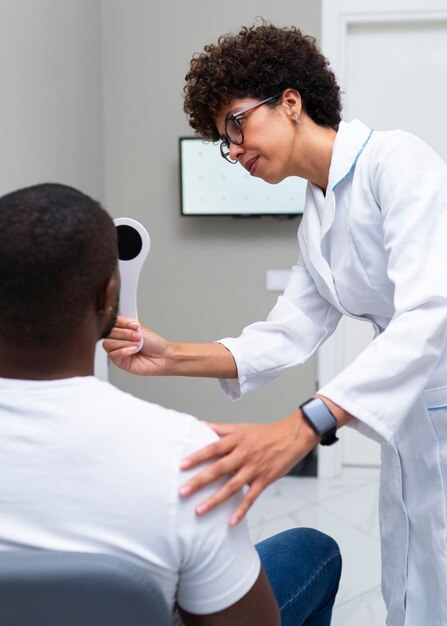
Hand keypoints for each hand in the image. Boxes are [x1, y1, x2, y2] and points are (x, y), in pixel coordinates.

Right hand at [102, 316, 169, 375]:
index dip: (121, 323)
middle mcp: (118, 340)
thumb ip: (127, 322)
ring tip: (137, 344)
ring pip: (108, 344)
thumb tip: (117, 318)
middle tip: (137, 336)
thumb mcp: (141, 328)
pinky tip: (133, 351)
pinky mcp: (119, 361)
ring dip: (124, 343)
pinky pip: (113, 355)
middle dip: (124, 333)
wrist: (163, 357)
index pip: (112, 323)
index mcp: (122, 330)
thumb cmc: (155, 344)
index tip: (133, 325)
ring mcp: (117, 350)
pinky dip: (124, 351)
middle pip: (108, 334)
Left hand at [179, 412, 319, 524]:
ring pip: (232, 486)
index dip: (197, 456)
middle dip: (200, 481)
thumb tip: (201, 424)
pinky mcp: (264, 480)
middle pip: (219, 469)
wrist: (293, 436)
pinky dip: (241, 510)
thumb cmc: (266, 433)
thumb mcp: (242, 427)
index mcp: (237, 440)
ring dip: (215, 500)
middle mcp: (244, 454)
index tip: (182, 465)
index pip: (213, 448)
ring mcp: (254, 468)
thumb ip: (220, 428)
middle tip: (182, 491)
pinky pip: (251, 497)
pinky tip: (231, 522)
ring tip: (199, 510)